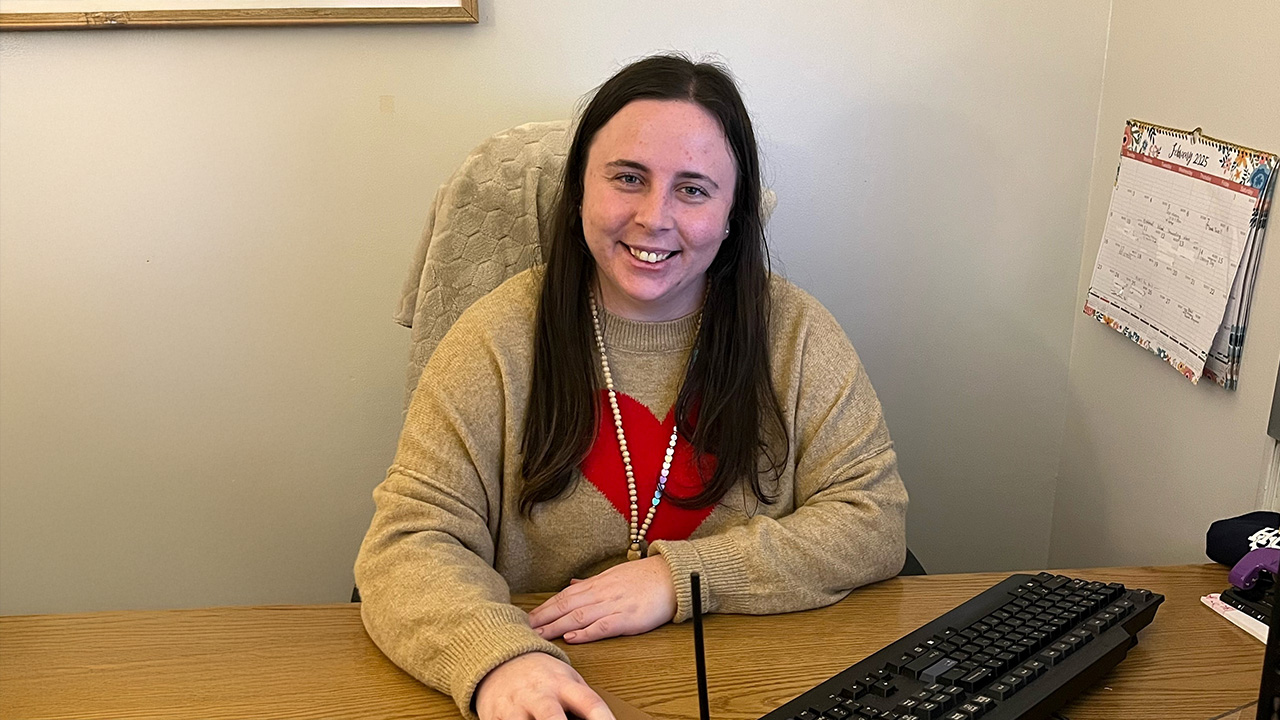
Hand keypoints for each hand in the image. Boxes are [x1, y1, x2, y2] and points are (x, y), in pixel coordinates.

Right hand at [474, 652, 612, 719]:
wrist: (500, 659)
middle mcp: (539, 695)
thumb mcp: (566, 679)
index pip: (590, 703)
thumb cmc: (540, 674)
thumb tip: (605, 717)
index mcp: (563, 685)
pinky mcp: (494, 716)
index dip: (603, 718)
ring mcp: (515, 706)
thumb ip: (583, 699)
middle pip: (552, 718)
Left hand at [528, 556, 675, 643]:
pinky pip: (603, 626)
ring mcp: (614, 605)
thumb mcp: (614, 575)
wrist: (672, 576)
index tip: (526, 618)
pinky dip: (586, 632)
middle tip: (523, 629)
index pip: (563, 596)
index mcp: (597, 584)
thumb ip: (591, 583)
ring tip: (539, 635)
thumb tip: (572, 584)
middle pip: (565, 606)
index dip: (544, 608)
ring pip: (579, 616)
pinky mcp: (628, 618)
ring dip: (556, 626)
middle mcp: (601, 593)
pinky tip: (572, 637)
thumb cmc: (644, 577)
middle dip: (543, 618)